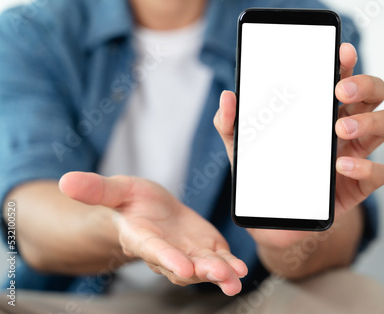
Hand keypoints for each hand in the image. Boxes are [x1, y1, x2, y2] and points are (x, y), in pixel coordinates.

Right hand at [59, 172, 247, 294]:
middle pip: (183, 266)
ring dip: (220, 273)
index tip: (182, 267)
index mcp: (141, 238)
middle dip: (201, 272)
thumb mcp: (116, 190)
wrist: (150, 212)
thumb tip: (65, 181)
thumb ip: (96, 189)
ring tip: (235, 277)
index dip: (167, 259)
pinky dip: (230, 265)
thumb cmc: (130, 202)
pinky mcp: (204, 250)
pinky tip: (242, 270)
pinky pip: (218, 260)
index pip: (153, 251)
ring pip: (203, 268)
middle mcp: (165, 252)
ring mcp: (187, 254)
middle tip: (218, 275)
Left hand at [214, 42, 383, 248]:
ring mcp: (355, 154)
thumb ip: (232, 123)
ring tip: (338, 128)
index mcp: (320, 111)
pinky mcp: (358, 186)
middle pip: (375, 93)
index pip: (342, 77)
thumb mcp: (242, 147)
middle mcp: (344, 127)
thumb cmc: (265, 174)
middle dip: (365, 84)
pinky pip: (379, 172)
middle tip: (340, 91)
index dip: (347, 61)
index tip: (340, 51)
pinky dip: (366, 167)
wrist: (274, 220)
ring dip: (370, 121)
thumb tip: (228, 98)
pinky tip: (341, 166)